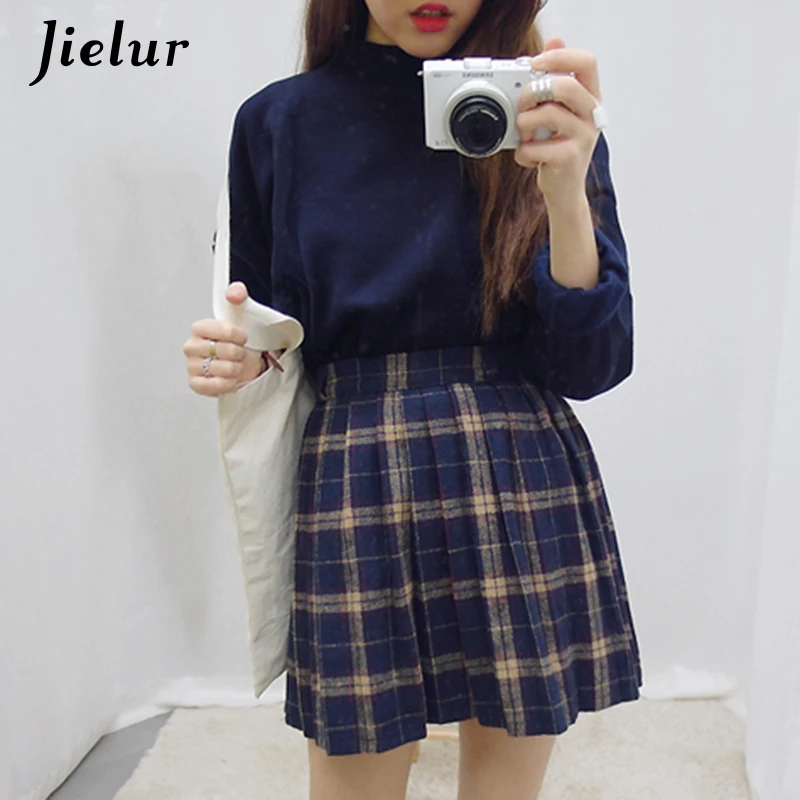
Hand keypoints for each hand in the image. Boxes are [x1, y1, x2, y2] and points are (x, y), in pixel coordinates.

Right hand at [183, 281, 265, 396]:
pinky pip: (212, 385)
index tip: (242, 337)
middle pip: (222, 350)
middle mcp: (192, 346)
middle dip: (238, 353)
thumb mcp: (241, 314)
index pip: (216, 328)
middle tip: (239, 353)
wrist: (242, 363)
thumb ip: (238, 295)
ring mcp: (192, 366)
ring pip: (221, 369)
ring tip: (236, 365)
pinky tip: (231, 378)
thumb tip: (234, 293)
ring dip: (236, 369)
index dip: (234, 334)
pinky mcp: (196, 384)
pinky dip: (227, 383)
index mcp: (199, 328)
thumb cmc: (237, 342)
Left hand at [515, 38, 602, 204]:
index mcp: (590, 99)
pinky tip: (529, 158)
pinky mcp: (570, 158)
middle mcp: (592, 115)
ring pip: (546, 114)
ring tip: (524, 137)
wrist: (564, 191)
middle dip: (532, 92)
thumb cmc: (558, 149)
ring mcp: (583, 137)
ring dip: (524, 125)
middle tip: (522, 104)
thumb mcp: (559, 112)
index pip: (586, 62)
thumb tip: (554, 39)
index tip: (535, 63)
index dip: (559, 56)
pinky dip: (523, 154)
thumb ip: (556, 79)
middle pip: (564, 85)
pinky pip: (535, 146)